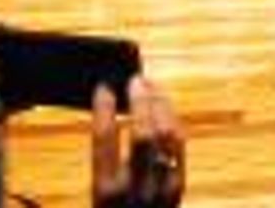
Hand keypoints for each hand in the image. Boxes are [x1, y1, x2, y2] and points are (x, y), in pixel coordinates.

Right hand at [93, 76, 184, 207]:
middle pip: (143, 133)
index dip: (104, 108)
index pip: (104, 139)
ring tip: (151, 87)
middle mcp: (134, 188)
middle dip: (140, 101)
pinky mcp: (179, 187)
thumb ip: (103, 163)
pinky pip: (179, 146)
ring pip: (168, 136)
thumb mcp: (95, 200)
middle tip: (135, 79)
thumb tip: (107, 117)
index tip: (104, 87)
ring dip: (161, 106)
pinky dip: (172, 122)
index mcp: (103, 191)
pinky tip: (165, 109)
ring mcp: (162, 188)